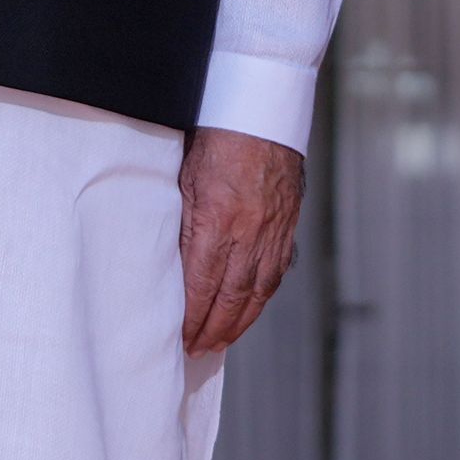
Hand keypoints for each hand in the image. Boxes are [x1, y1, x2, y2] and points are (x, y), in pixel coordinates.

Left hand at [178, 128, 304, 354]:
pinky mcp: (286, 225)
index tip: (179, 337)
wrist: (262, 109)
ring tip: (219, 341)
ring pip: (256, 291)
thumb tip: (172, 265)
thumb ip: (182, 222)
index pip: (201, 284)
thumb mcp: (184, 177)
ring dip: (237, 322)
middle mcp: (249, 231)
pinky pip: (274, 273)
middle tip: (196, 350)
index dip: (191, 317)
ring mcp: (272, 231)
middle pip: (230, 296)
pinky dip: (260, 299)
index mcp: (218, 219)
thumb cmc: (217, 136)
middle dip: (212, 329)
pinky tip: (248, 310)